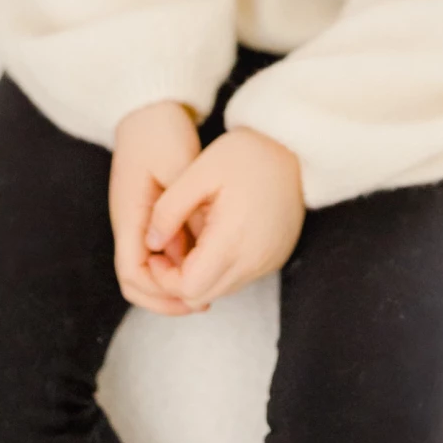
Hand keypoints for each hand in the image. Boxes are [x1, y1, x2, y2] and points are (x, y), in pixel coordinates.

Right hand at [110, 101, 212, 316]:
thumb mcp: (178, 167)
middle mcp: (128, 222)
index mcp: (129, 215)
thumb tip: (195, 251)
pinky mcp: (148, 211)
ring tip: (209, 283)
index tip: (192, 294)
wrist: (148, 105)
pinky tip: (204, 257)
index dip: (159, 292)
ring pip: (148, 266)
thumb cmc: (160, 131)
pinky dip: (178, 260)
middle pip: (135, 279)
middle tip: (203, 299)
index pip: (132, 273)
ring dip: (173, 280)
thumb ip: (185, 211)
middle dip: (165, 296)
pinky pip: (158, 248)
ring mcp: (136, 218)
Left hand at [142, 127, 305, 309]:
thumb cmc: (244, 154)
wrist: (291, 146)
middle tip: (170, 248)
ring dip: (200, 275)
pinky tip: (216, 238)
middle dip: (178, 280)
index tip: (157, 253)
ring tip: (193, 240)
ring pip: (221, 290)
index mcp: (232, 239)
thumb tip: (151, 244)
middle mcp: (253, 260)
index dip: (164, 277)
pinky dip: (222, 268)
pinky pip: (240, 277)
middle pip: (203, 296)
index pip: (189, 288)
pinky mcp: (276, 258)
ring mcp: (268, 262)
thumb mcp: (199, 172)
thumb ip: (168, 210)